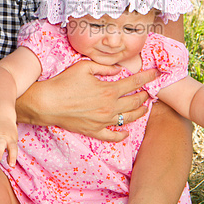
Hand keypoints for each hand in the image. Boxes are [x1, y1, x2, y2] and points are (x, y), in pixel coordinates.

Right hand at [0, 118, 17, 165]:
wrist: (2, 117)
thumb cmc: (9, 134)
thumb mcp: (13, 141)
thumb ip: (12, 152)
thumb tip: (11, 165)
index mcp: (10, 139)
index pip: (13, 148)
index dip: (13, 156)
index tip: (12, 165)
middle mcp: (1, 136)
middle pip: (0, 144)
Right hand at [17, 60, 158, 141]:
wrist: (46, 103)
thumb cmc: (63, 82)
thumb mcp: (84, 67)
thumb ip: (105, 67)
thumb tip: (119, 70)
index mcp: (108, 90)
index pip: (135, 83)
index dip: (148, 77)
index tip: (157, 73)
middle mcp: (109, 107)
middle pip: (135, 102)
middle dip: (145, 95)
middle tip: (149, 91)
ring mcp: (102, 121)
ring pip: (128, 119)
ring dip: (139, 113)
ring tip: (144, 108)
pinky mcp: (93, 131)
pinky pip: (112, 136)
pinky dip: (121, 135)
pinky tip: (126, 132)